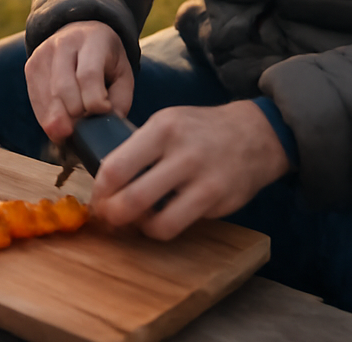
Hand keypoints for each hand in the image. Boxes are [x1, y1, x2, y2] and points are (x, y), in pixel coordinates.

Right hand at [23, 21, 134, 143]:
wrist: (82, 33)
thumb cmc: (106, 61)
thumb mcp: (123, 75)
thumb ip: (119, 101)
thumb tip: (104, 126)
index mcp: (93, 41)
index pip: (88, 76)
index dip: (95, 102)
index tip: (102, 112)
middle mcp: (64, 43)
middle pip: (64, 89)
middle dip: (76, 116)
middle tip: (88, 125)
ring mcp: (43, 53)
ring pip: (48, 97)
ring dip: (60, 122)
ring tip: (74, 130)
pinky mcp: (31, 66)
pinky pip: (36, 100)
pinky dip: (47, 118)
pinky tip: (60, 122)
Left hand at [90, 100, 290, 240]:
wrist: (254, 135)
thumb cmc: (200, 130)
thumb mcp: (166, 123)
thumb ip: (138, 147)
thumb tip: (104, 180)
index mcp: (162, 128)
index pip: (115, 167)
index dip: (99, 191)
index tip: (97, 199)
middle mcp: (182, 153)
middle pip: (131, 199)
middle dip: (111, 215)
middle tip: (108, 217)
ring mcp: (202, 180)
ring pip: (155, 222)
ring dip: (137, 227)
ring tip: (134, 221)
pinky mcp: (217, 201)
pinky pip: (177, 226)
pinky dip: (160, 229)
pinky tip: (158, 219)